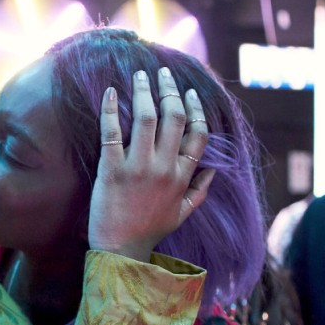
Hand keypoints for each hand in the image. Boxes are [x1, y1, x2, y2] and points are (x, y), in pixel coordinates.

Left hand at [88, 67, 213, 261]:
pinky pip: (113, 132)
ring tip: (140, 74)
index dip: (195, 109)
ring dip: (145, 91)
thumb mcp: (181, 214)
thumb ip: (199, 191)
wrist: (120, 251)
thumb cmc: (148, 231)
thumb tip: (213, 171)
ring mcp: (139, 167)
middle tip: (163, 73)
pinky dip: (111, 109)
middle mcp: (164, 168)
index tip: (190, 92)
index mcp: (182, 176)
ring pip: (148, 118)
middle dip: (170, 90)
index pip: (198, 133)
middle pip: (175, 118)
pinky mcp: (112, 170)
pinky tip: (111, 92)